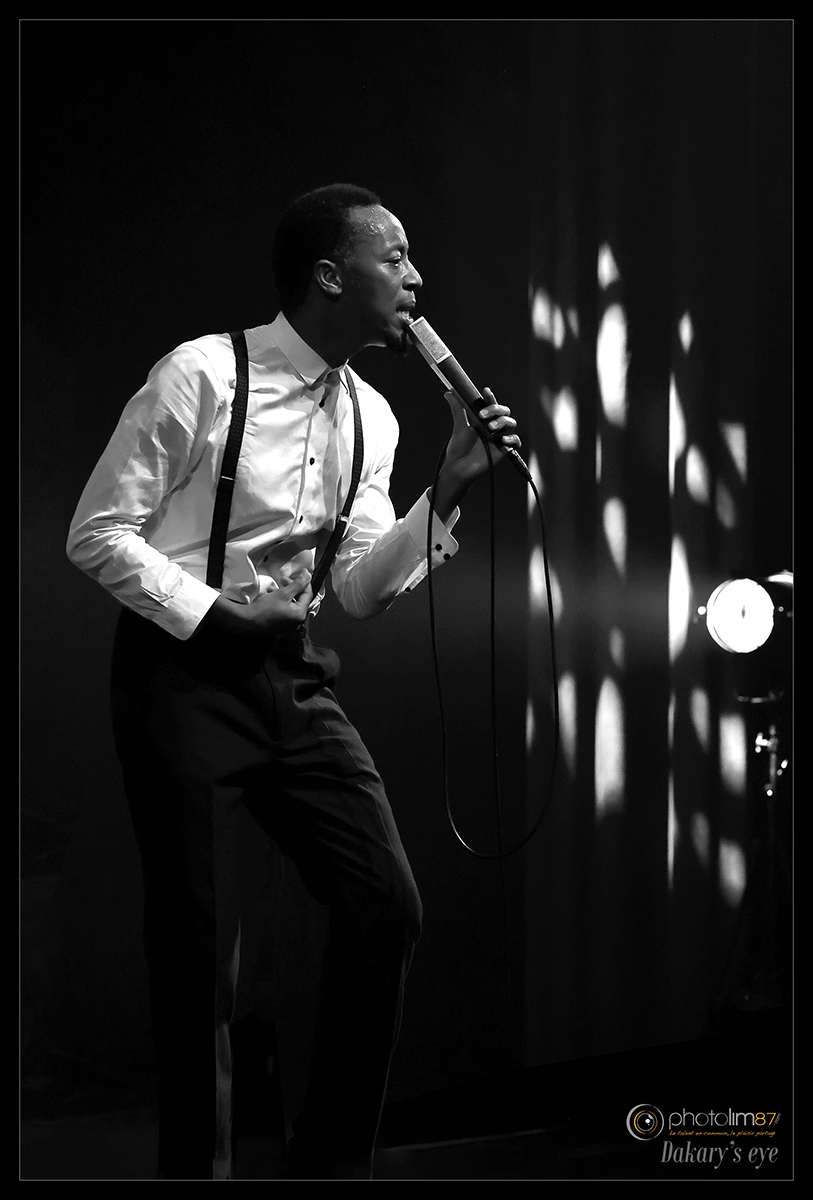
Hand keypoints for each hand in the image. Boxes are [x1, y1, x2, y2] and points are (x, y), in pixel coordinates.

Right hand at [200, 575, 313, 637]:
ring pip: (290, 603)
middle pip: (299, 599)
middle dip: (291, 587)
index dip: (304, 582)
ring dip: (283, 593)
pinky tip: (269, 596)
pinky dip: (279, 601)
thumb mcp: (283, 593)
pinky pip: (283, 610)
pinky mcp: (279, 626)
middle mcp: (296, 622)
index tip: (300, 572)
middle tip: (282, 579)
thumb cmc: (265, 608)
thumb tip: (308, 575)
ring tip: (272, 588)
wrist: (247, 622)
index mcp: (300, 614)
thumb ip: (298, 584)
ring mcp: (288, 625)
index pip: (308, 594)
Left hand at [431, 387, 519, 519]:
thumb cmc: (459, 449)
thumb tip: (449, 392)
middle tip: (482, 416)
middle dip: (495, 410)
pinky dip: (511, 438)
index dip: (490, 398)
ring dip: (502, 422)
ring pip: (511, 424)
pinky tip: (502, 439)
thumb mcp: (459, 426)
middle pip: (504, 412)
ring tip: (490, 428)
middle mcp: (494, 427)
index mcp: (484, 420)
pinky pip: (515, 441)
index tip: (485, 391)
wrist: (458, 467)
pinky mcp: (504, 450)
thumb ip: (457, 409)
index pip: (491, 405)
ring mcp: (500, 438)